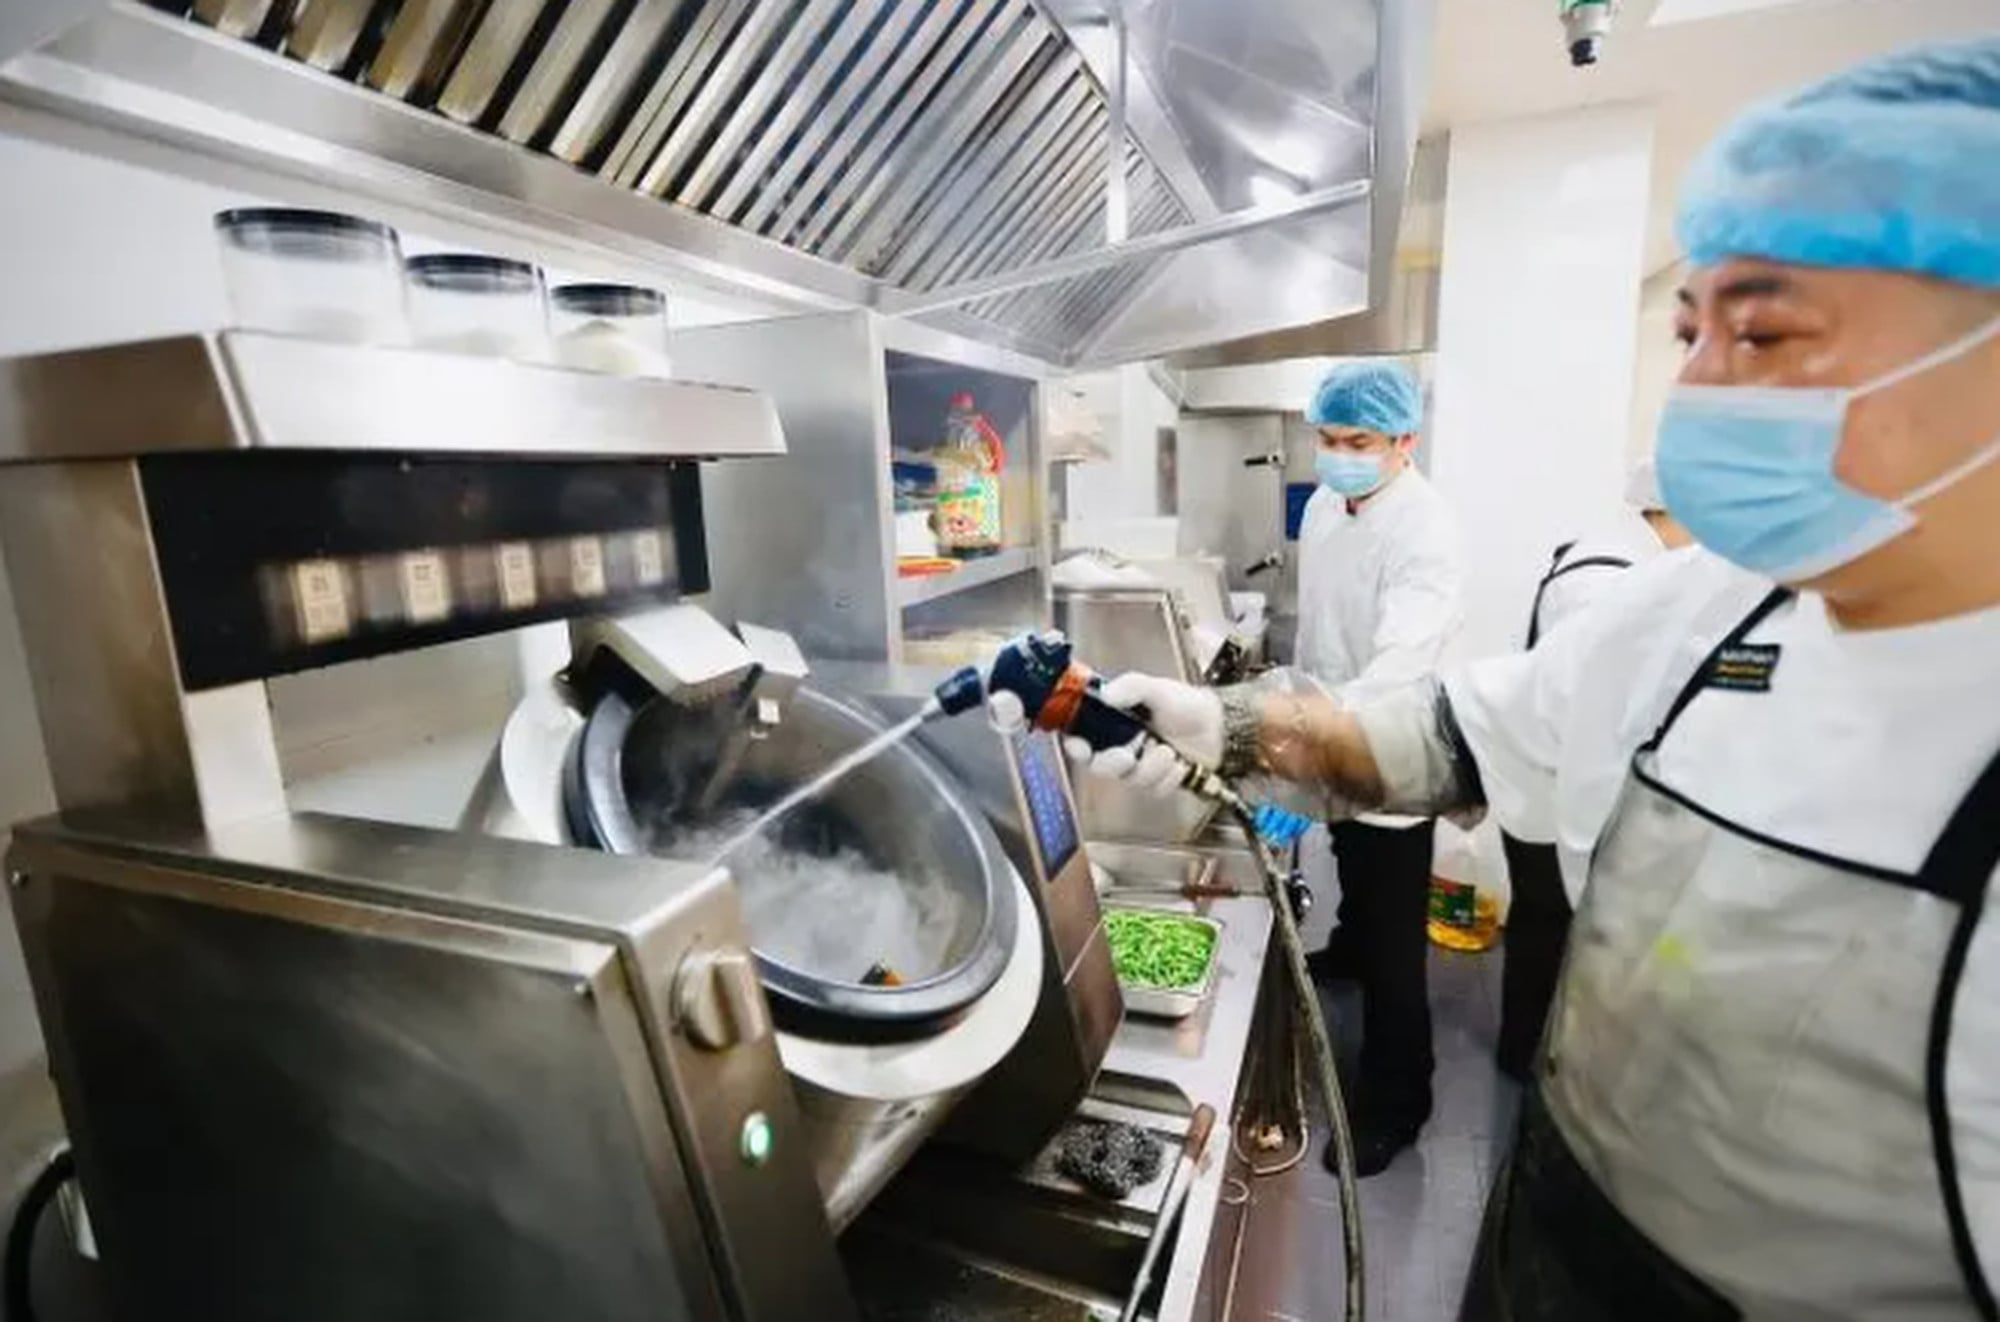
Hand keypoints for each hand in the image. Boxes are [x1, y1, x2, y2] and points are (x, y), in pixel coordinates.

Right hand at [1063, 673, 1222, 794]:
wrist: (1220, 728)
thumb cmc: (1188, 706)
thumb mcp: (1158, 688)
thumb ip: (1131, 686)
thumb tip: (1106, 693)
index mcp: (1115, 720)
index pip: (1082, 736)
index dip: (1076, 745)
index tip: (1081, 748)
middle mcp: (1123, 744)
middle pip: (1099, 765)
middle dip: (1113, 763)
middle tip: (1128, 755)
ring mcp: (1140, 765)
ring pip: (1129, 779)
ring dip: (1151, 768)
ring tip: (1169, 751)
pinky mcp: (1157, 781)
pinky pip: (1153, 788)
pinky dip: (1168, 777)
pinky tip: (1179, 763)